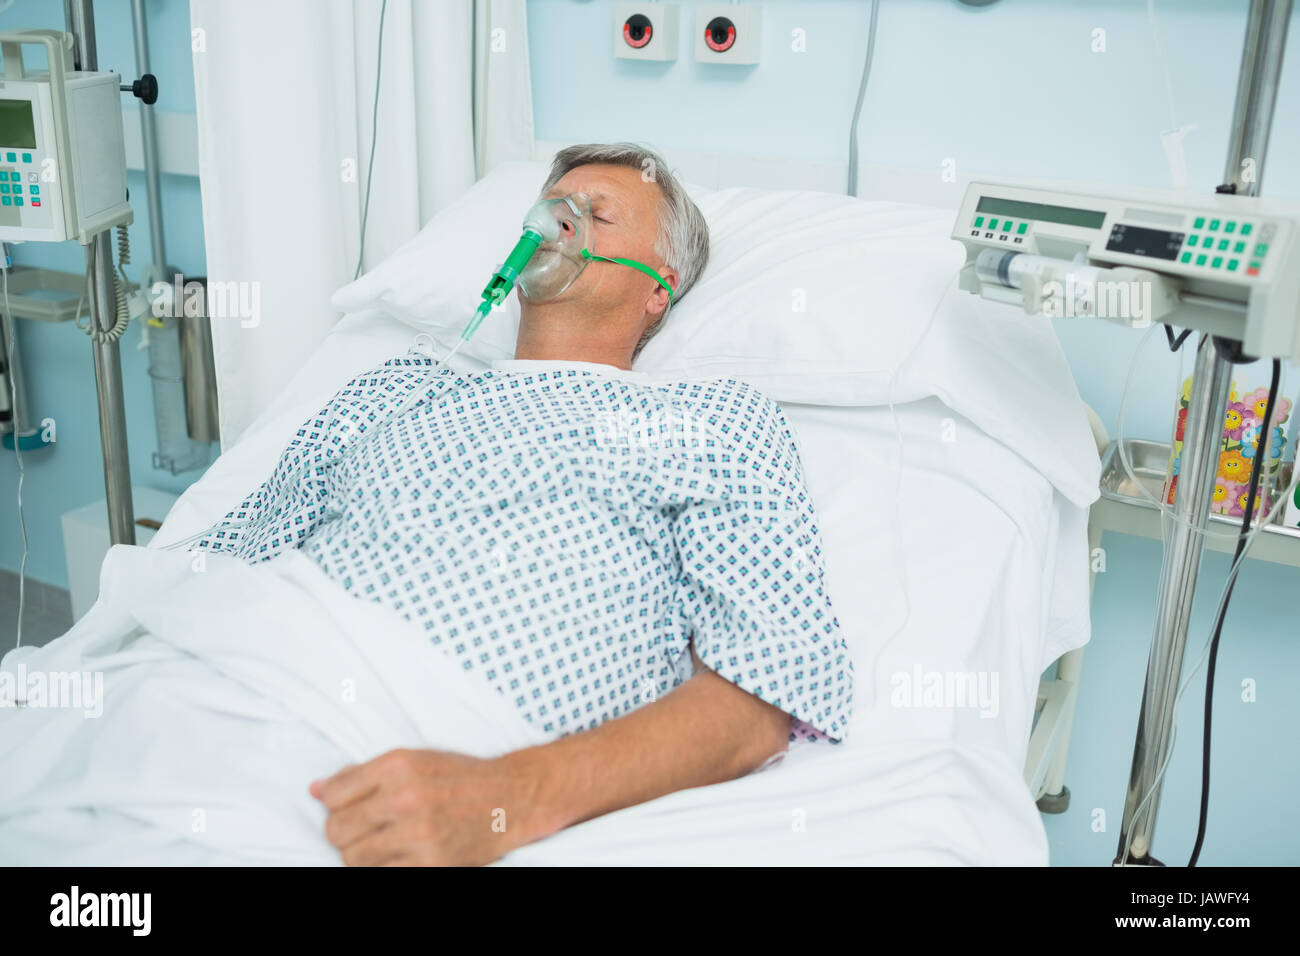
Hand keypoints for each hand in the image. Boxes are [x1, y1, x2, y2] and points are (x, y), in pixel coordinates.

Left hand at [310, 748, 545, 865]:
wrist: (512, 797)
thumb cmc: (459, 777)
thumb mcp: (413, 760)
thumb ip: (362, 775)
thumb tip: (315, 790)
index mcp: (398, 765)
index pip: (333, 794)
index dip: (335, 804)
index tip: (350, 807)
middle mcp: (406, 797)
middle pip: (337, 830)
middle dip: (344, 833)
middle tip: (365, 830)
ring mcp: (419, 833)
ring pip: (353, 858)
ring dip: (361, 855)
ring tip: (382, 844)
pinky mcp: (431, 864)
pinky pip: (382, 874)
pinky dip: (383, 868)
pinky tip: (397, 856)